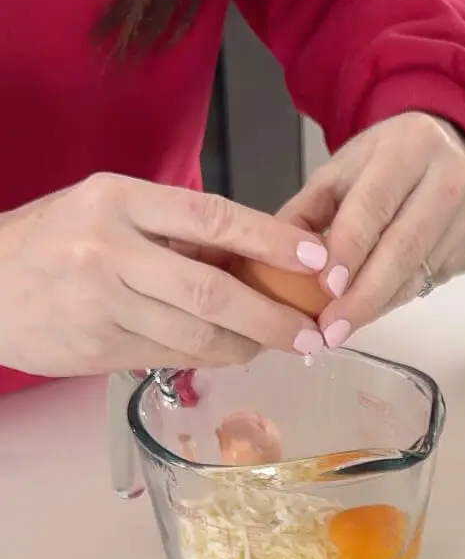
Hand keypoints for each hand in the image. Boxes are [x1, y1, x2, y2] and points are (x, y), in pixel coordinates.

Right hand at [0, 174, 332, 377]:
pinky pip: (173, 357)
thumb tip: (255, 257)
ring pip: (197, 335)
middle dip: (272, 317)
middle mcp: (110, 249)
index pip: (212, 218)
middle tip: (311, 331)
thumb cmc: (54, 242)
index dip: (271, 242)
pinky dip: (210, 358)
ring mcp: (103, 303)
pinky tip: (230, 353)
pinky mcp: (100, 348)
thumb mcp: (108, 211)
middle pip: (212, 291)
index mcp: (119, 200)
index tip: (316, 259)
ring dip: (246, 345)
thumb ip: (173, 230)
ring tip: (274, 343)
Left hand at [278, 114, 464, 345]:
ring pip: (415, 273)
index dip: (349, 250)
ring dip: (375, 306)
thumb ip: (306, 212)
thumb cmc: (384, 160)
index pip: (374, 206)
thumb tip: (273, 260)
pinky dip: (390, 302)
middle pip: (403, 248)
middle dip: (364, 295)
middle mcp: (445, 182)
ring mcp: (461, 219)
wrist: (444, 147)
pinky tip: (366, 312)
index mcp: (408, 150)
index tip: (326, 288)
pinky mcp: (464, 249)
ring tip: (341, 328)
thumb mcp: (339, 170)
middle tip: (331, 328)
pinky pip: (424, 284)